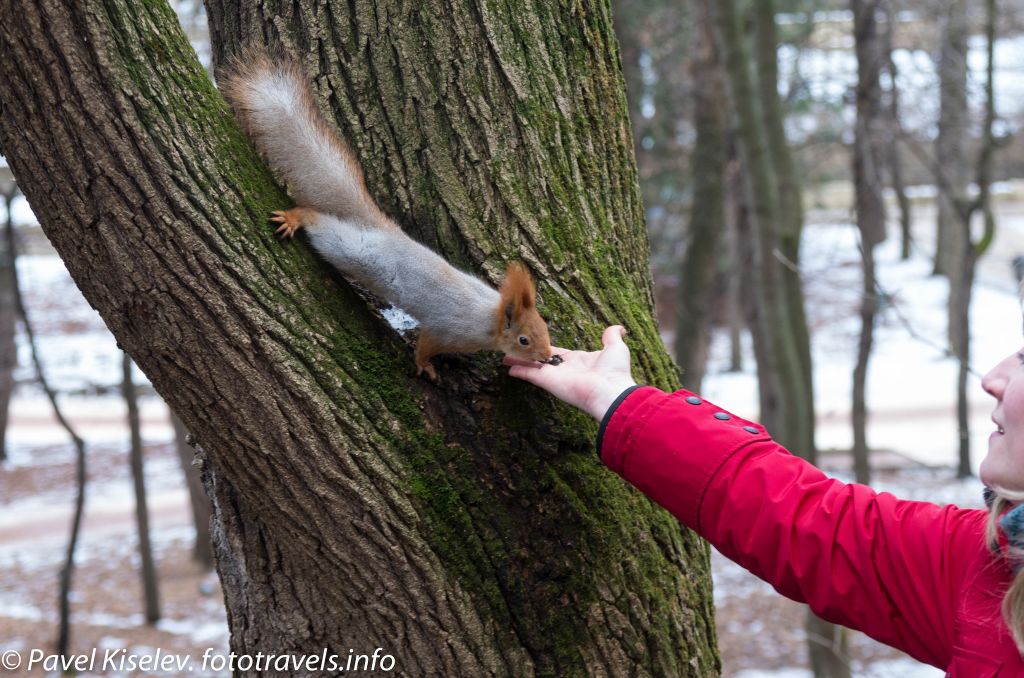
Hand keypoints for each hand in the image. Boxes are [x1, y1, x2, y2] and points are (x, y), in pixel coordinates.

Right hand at [504, 325, 636, 419]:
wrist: (610, 390)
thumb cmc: (615, 371)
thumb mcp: (616, 347)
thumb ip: (612, 336)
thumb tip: (618, 328)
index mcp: (577, 360)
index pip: (557, 352)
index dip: (546, 347)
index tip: (536, 342)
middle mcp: (564, 368)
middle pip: (540, 359)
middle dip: (528, 355)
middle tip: (515, 350)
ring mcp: (555, 375)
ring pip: (532, 366)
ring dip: (519, 361)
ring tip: (505, 356)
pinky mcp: (547, 381)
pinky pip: (530, 374)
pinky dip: (519, 370)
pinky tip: (508, 368)